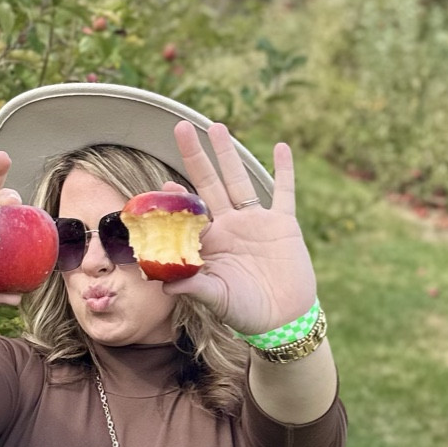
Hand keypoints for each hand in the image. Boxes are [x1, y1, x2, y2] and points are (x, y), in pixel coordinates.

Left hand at [160, 121, 316, 336]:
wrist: (283, 320)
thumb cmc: (246, 312)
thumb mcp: (218, 300)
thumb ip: (194, 288)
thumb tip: (165, 284)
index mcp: (210, 243)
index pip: (188, 214)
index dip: (176, 199)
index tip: (163, 186)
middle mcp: (229, 226)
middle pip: (209, 183)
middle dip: (196, 156)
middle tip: (181, 127)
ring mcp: (256, 222)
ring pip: (240, 180)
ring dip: (229, 154)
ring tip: (217, 127)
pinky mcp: (283, 224)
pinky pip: (284, 192)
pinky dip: (284, 171)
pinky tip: (281, 147)